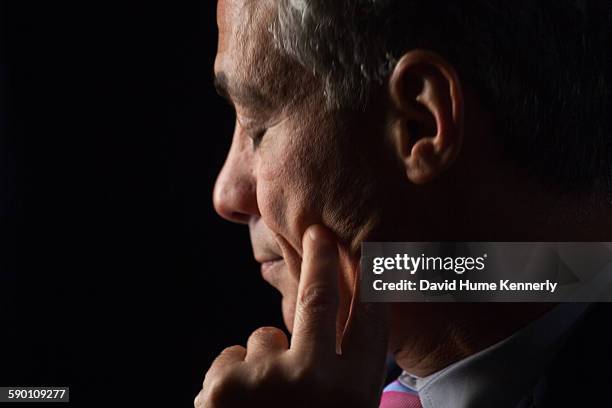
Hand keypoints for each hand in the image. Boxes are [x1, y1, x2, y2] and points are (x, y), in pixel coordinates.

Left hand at [194, 224, 388, 407]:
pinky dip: (233, 378)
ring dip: (265, 360)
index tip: (373, 253)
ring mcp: (264, 379)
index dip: (374, 284)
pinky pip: (232, 357)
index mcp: (352, 394)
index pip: (371, 323)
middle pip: (319, 298)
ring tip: (264, 403)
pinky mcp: (222, 385)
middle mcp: (313, 381)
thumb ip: (342, 378)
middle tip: (317, 233)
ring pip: (265, 337)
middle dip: (320, 260)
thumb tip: (332, 332)